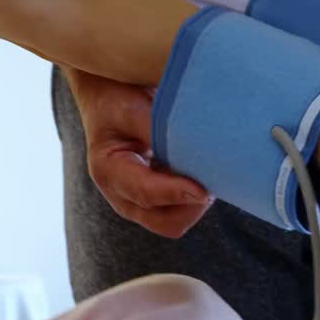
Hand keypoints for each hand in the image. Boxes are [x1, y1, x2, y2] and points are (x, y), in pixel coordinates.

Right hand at [69, 70, 213, 237]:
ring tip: (204, 168)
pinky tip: (198, 169)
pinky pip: (182, 211)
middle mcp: (122, 195)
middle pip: (166, 223)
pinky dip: (195, 196)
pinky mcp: (156, 200)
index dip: (178, 193)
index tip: (204, 189)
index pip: (146, 194)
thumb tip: (193, 150)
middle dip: (192, 205)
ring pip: (178, 221)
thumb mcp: (132, 108)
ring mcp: (139, 202)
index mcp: (108, 171)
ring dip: (196, 201)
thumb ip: (157, 130)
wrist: (109, 96)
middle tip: (210, 175)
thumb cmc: (117, 98)